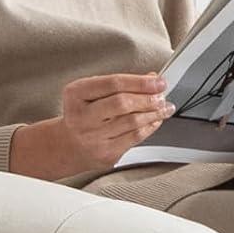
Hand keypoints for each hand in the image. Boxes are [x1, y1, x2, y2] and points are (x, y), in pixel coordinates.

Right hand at [59, 71, 173, 172]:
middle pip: (122, 103)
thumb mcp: (90, 92)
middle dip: (148, 98)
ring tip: (164, 107)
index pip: (113, 83)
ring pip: (132, 122)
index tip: (158, 81)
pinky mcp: (106, 153)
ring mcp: (94, 137)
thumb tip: (150, 79)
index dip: (140, 82)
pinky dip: (150, 127)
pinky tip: (155, 120)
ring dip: (153, 112)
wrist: (69, 145)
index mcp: (76, 94)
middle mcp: (82, 116)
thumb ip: (118, 84)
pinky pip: (135, 137)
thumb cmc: (82, 114)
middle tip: (161, 95)